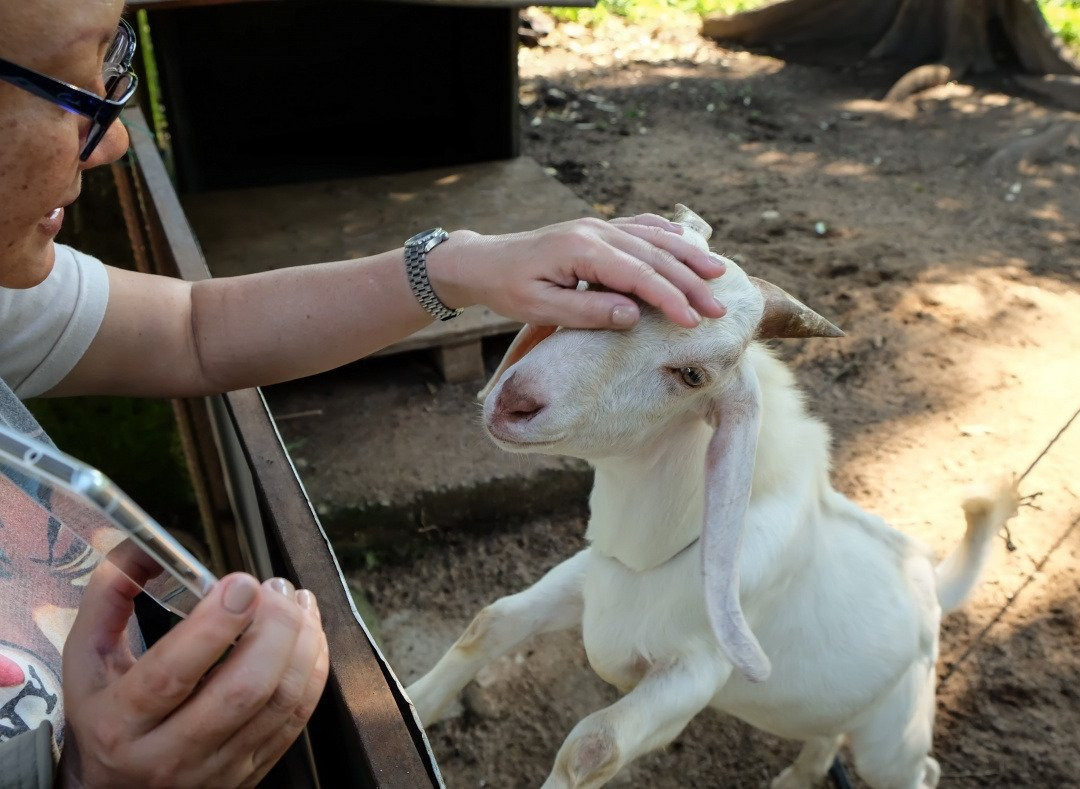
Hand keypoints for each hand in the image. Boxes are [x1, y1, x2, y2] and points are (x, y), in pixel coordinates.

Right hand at [59, 549, 328, 787]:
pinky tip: (308, 634)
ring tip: (297, 601)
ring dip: (302, 641)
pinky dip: (313, 667)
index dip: (214, 626)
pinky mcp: (252, 771)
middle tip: (274, 587)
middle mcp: (169, 755)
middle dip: (274, 627)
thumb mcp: (86, 659)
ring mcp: (217, 768)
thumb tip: (141, 547)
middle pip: (242, 690)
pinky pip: (298, 717)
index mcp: (120, 723)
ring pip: (281, 701)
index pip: (171, 676)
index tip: (242, 583)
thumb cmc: (105, 713)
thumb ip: (108, 597)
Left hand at [428, 214, 726, 328]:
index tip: (692, 321)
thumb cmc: (509, 289)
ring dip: (687, 257)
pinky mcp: (598, 229)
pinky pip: (640, 226)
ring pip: (653, 238)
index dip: (669, 299)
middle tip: (719, 308)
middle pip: (654, 256)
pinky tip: (687, 242)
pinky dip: (666, 235)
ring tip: (718, 274)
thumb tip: (634, 314)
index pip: (637, 275)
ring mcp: (598, 225)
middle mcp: (596, 230)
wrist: (484, 262)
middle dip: (690, 283)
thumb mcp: (541, 308)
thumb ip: (588, 312)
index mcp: (581, 249)